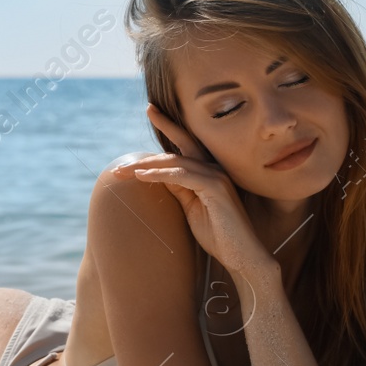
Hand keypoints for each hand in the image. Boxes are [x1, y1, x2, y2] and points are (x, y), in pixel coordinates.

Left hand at [107, 105, 273, 282]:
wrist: (242, 256)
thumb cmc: (219, 236)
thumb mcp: (192, 208)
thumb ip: (178, 189)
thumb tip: (158, 175)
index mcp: (209, 172)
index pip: (185, 144)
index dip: (168, 126)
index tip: (150, 109)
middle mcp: (214, 169)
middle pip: (178, 149)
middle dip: (150, 147)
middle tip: (122, 156)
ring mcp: (217, 177)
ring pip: (176, 162)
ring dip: (146, 166)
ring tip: (122, 172)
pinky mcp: (216, 188)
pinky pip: (182, 176)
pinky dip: (160, 175)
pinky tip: (142, 177)